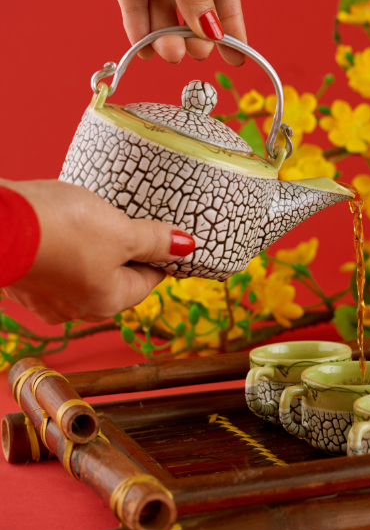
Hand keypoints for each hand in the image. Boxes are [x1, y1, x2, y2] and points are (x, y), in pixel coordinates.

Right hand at [2, 179, 194, 324]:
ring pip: (84, 273)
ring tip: (91, 218)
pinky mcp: (24, 280)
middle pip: (116, 280)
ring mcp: (46, 299)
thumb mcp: (121, 231)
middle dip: (124, 252)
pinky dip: (63, 247)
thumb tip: (185, 247)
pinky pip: (56, 266)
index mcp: (109, 302)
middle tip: (126, 220)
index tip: (162, 234)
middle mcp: (77, 310)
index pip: (148, 281)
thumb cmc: (62, 229)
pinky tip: (61, 226)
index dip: (160, 255)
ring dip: (92, 249)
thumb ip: (155, 240)